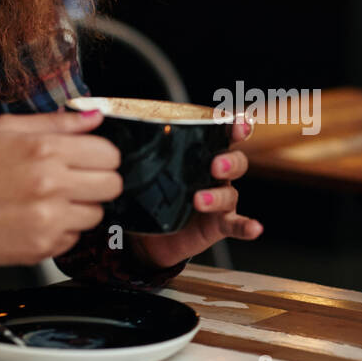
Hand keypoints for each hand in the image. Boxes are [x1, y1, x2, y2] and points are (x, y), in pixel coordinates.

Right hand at [0, 109, 122, 273]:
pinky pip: (77, 237)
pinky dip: (63, 230)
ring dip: (81, 208)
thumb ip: (57, 122)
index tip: (88, 160)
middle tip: (76, 182)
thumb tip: (96, 115)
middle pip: (113, 185)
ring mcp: (50, 218)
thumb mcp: (7, 131)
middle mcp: (51, 184)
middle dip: (98, 181)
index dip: (101, 156)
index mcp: (45, 150)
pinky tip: (39, 220)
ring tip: (52, 202)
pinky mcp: (46, 245)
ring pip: (98, 213)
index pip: (109, 154)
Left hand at [129, 117, 262, 268]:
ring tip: (199, 200)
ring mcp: (220, 201)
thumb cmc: (151, 196)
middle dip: (228, 161)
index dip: (233, 128)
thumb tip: (107, 128)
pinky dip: (247, 226)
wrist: (149, 237)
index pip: (222, 137)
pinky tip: (254, 228)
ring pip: (230, 193)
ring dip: (218, 196)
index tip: (237, 123)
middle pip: (234, 162)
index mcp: (201, 156)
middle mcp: (216, 176)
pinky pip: (236, 224)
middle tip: (213, 166)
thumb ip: (135, 152)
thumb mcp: (144, 171)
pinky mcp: (219, 225)